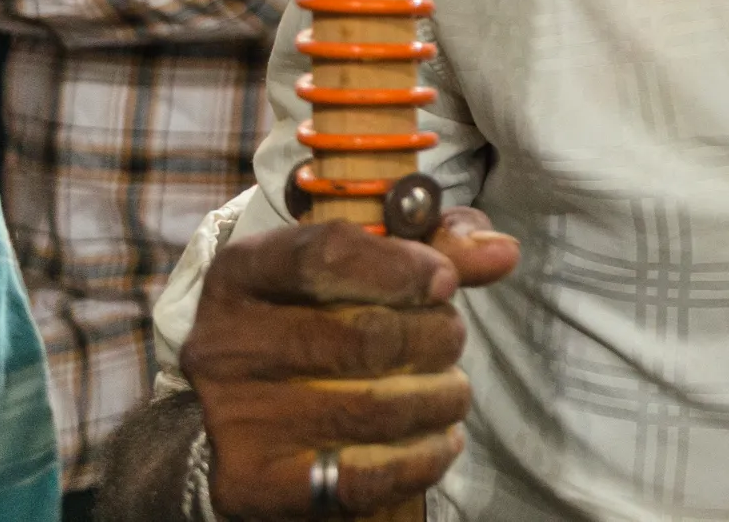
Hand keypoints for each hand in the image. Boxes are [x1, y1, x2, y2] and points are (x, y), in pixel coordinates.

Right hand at [184, 209, 518, 519]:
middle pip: (365, 336)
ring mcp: (236, 418)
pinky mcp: (253, 483)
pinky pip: (362, 477)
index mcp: (247, 272)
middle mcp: (227, 343)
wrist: (240, 416)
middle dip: (437, 337)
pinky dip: (422, 458)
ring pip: (375, 409)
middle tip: (449, 341)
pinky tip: (438, 440)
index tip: (446, 282)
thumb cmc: (320, 319)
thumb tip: (501, 253)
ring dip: (440, 398)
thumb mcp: (366, 263)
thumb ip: (437, 244)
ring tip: (449, 391)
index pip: (325, 255)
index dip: (401, 267)